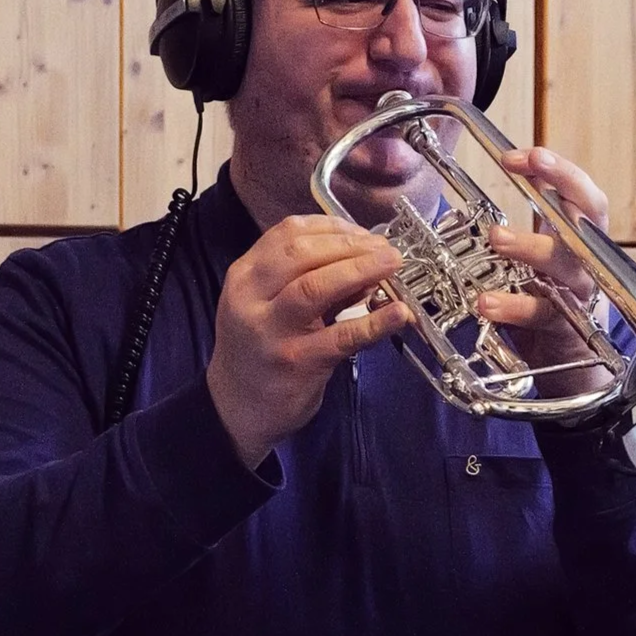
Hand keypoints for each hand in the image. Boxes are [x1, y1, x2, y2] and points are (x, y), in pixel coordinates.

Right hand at [206, 215, 415, 468]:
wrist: (237, 407)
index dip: (333, 228)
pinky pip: (340, 337)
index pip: (288, 234)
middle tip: (386, 249)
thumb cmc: (261, 349)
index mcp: (245, 275)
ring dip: (360, 270)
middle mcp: (251, 298)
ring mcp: (271, 331)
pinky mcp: (295, 362)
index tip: (365, 234)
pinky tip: (398, 314)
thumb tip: (365, 260)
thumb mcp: (270, 305)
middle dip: (349, 245)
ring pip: (315, 287)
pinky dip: (374, 323)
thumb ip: (310, 280)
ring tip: (393, 265)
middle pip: (301, 254)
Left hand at [478, 146, 614, 396]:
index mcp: (581, 237)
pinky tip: (487, 302)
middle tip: (526, 165)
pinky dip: (513, 306)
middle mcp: (587, 260)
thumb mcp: (546, 252)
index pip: (581, 192)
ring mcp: (578, 293)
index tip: (521, 154)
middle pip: (587, 215)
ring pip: (565, 263)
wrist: (572, 362)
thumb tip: (511, 174)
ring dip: (532, 245)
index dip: (558, 169)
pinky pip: (541, 312)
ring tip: (497, 236)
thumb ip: (535, 216)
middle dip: (563, 183)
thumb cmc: (555, 297)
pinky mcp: (564, 326)